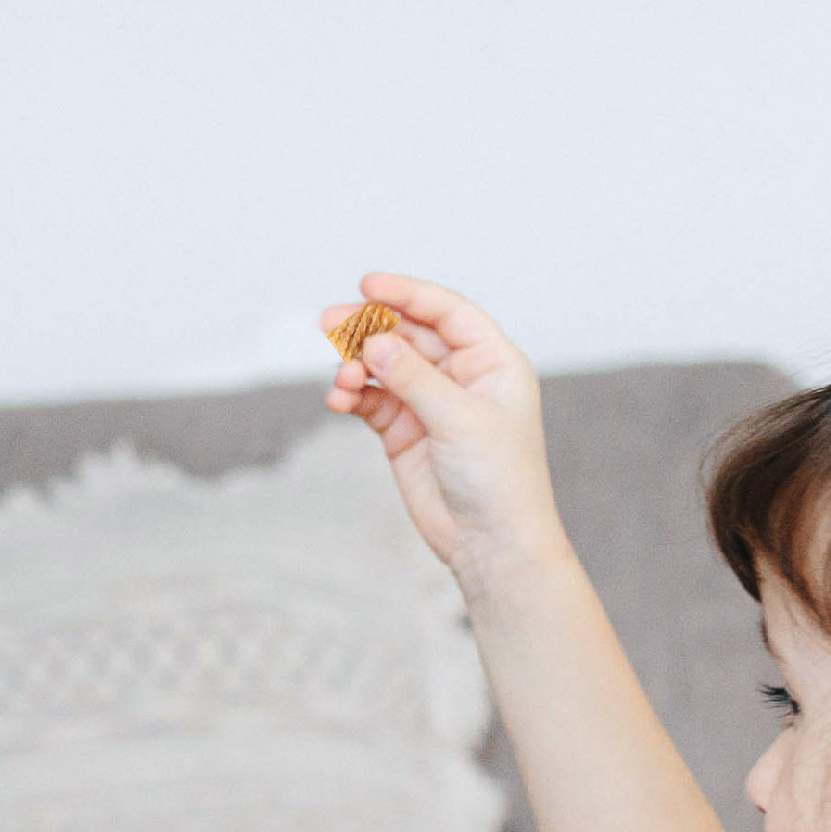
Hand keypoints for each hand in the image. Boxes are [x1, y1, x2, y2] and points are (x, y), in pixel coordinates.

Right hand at [324, 274, 567, 592]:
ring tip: (342, 380)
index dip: (407, 294)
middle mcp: (462, 376)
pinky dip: (353, 395)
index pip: (446, 311)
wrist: (492, 545)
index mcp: (492, 362)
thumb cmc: (500, 481)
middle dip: (370, 328)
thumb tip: (375, 341)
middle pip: (408, 334)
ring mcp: (430, 403)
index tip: (367, 286)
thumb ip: (414, 377)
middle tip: (330, 324)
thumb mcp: (460, 419)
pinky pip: (371, 399)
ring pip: (384, 365)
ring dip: (357, 364)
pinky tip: (340, 400)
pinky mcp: (405, 431)